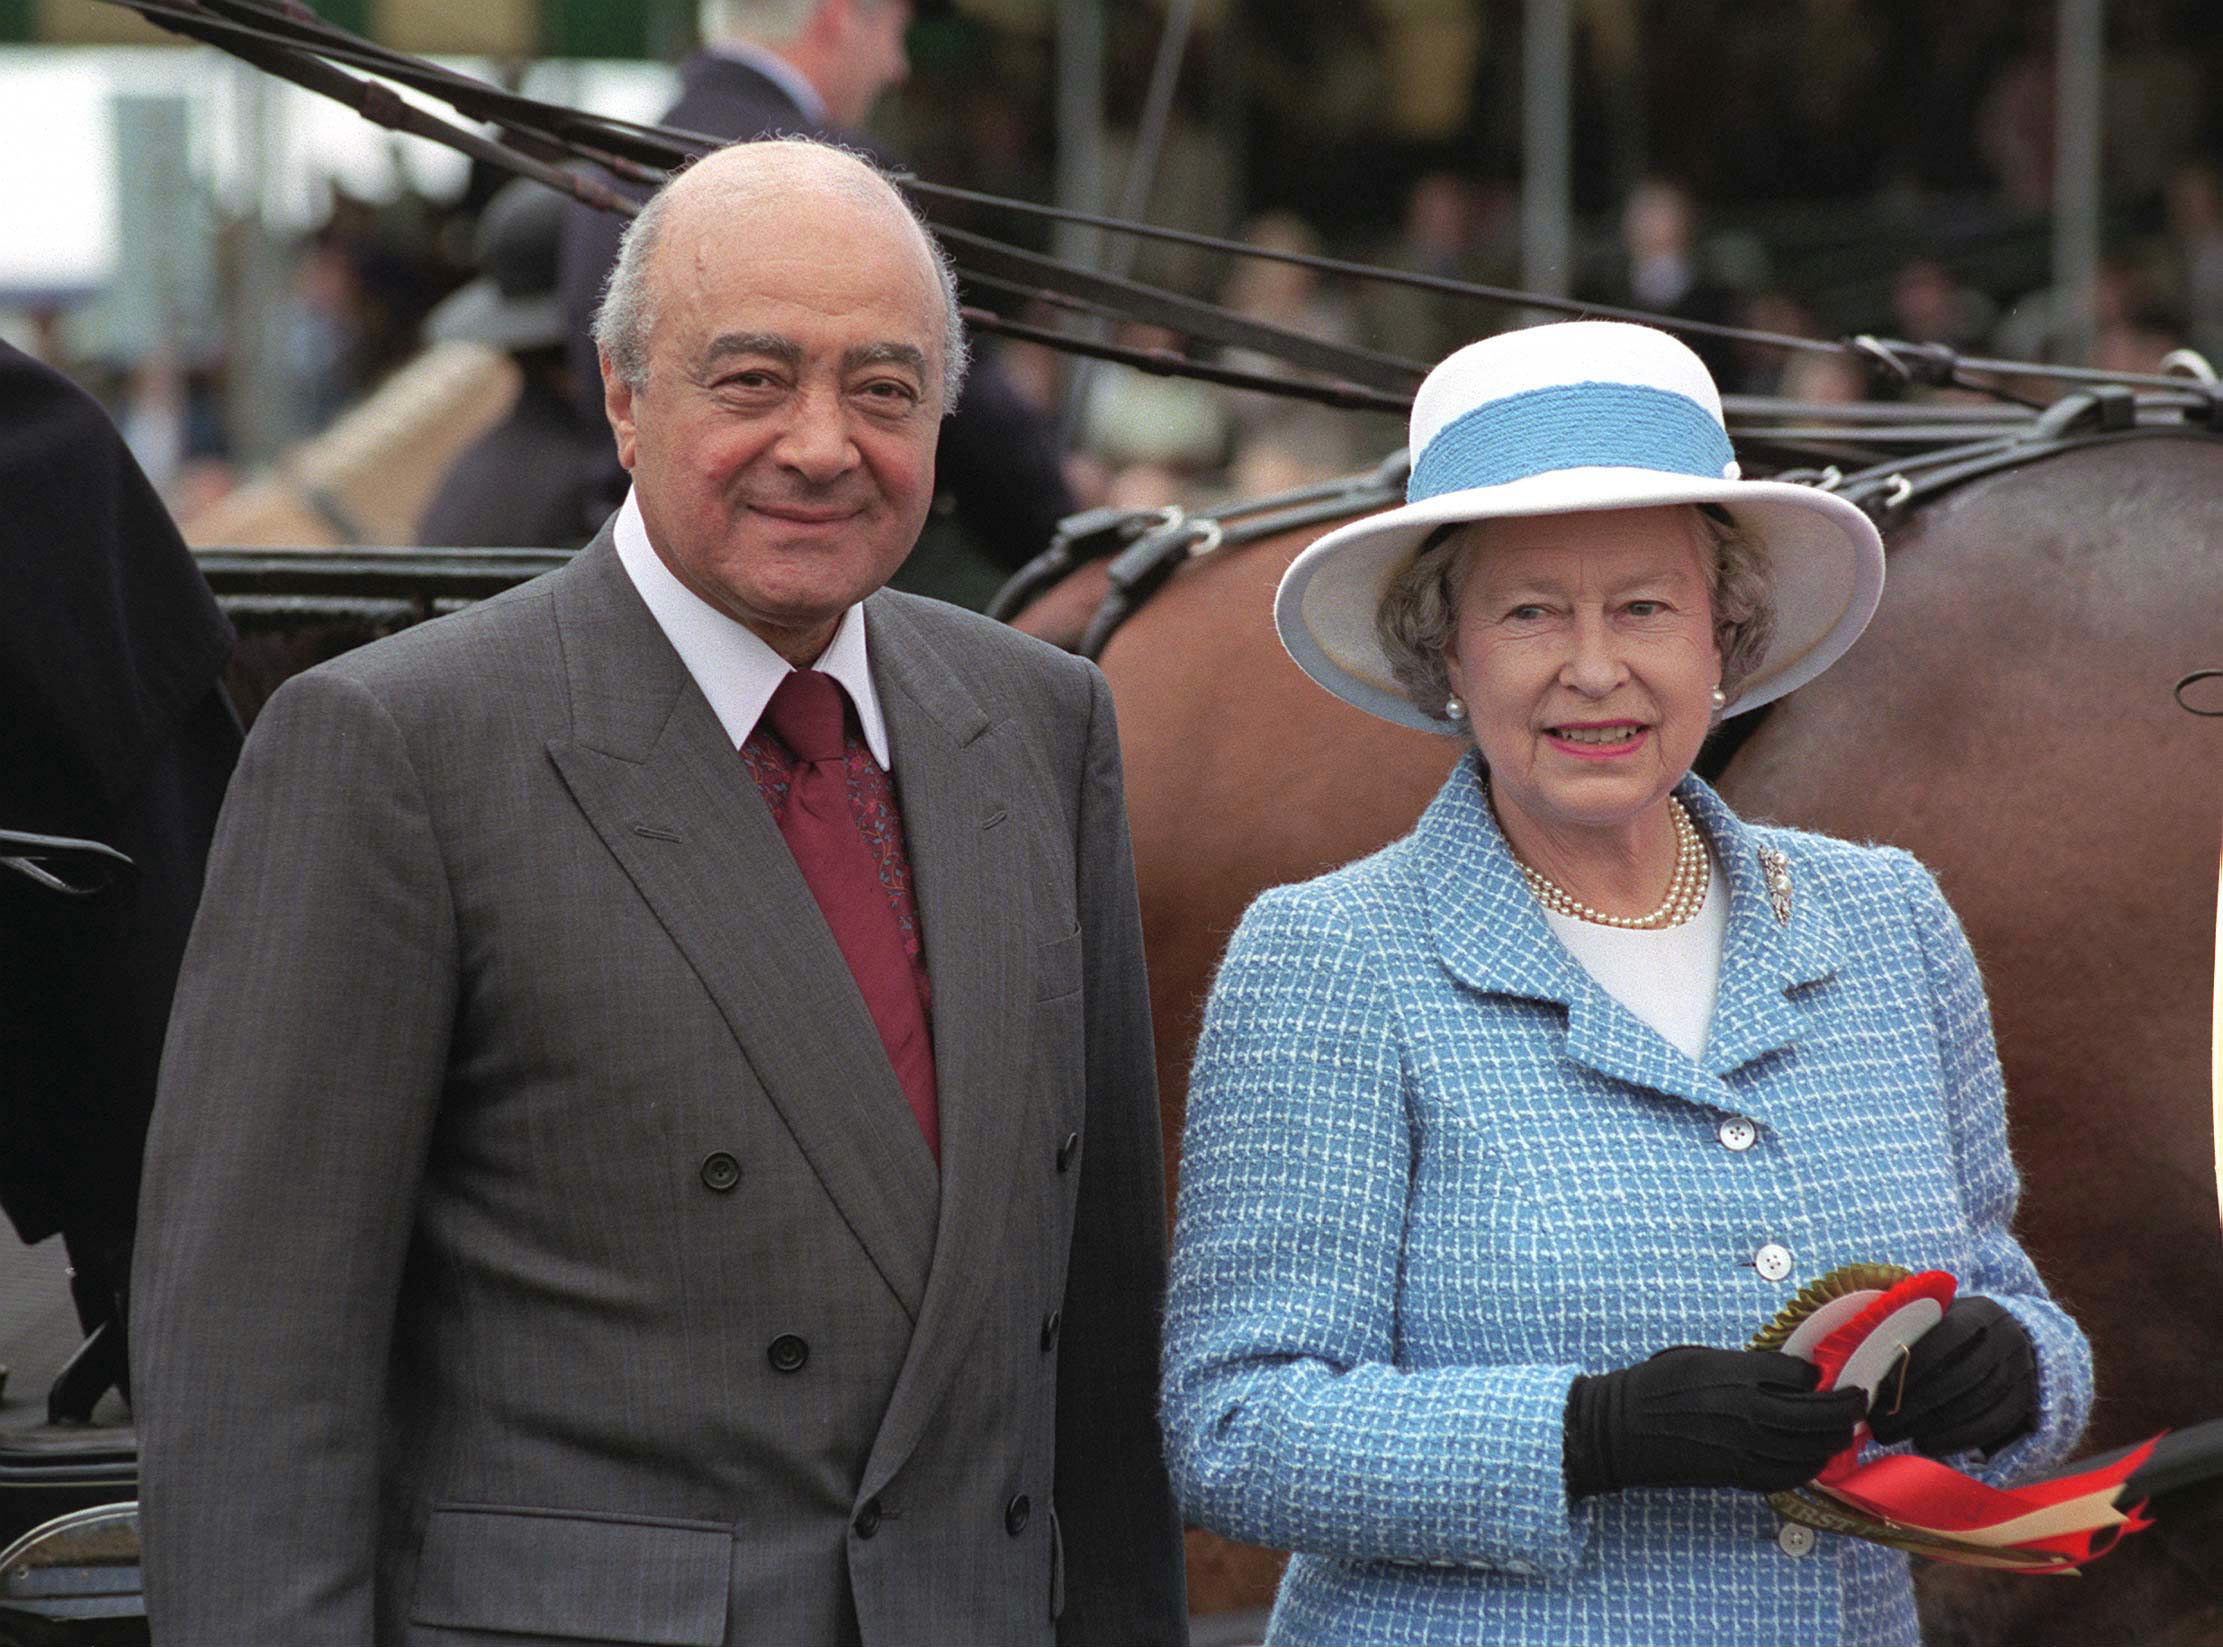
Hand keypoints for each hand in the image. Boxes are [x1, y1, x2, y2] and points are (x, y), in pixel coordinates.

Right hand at [1563, 1346, 1866, 1500]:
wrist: (1619, 1427)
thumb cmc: (1654, 1385)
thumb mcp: (1699, 1358)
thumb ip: (1743, 1365)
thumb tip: (1785, 1373)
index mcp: (1736, 1372)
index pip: (1800, 1375)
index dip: (1818, 1376)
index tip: (1825, 1377)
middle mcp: (1748, 1409)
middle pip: (1818, 1413)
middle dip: (1847, 1408)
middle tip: (1860, 1402)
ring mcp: (1744, 1445)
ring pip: (1809, 1447)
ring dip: (1833, 1440)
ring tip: (1844, 1432)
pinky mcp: (1735, 1473)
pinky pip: (1786, 1475)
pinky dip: (1808, 1468)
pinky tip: (1814, 1460)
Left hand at [1865, 1296, 2036, 1458]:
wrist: (2011, 1336)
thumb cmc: (1955, 1325)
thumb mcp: (1939, 1314)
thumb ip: (1911, 1323)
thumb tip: (1863, 1340)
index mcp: (1980, 1313)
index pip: (1947, 1336)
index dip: (1913, 1363)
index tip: (1879, 1386)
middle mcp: (2007, 1341)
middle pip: (1960, 1376)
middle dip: (1915, 1403)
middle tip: (1879, 1423)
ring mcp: (2021, 1372)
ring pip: (1977, 1403)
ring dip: (1933, 1425)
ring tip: (1897, 1436)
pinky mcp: (2026, 1401)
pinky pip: (1994, 1425)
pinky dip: (1959, 1439)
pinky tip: (1928, 1445)